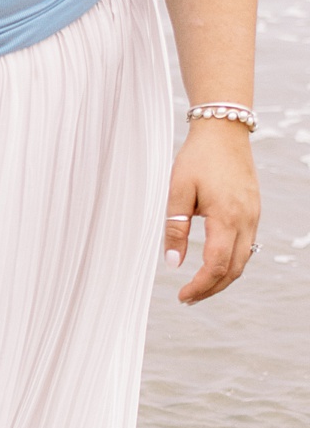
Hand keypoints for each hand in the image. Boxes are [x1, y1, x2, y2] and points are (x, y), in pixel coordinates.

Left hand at [164, 119, 260, 303]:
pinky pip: (247, 246)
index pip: (216, 266)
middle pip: (233, 270)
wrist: (224, 129)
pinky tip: (213, 266)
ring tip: (198, 287)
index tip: (181, 296)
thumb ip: (175, 228)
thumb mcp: (178, 192)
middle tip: (187, 298)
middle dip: (210, 289)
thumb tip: (174, 263)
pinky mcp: (253, 211)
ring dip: (221, 279)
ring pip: (242, 261)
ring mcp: (253, 215)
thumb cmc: (199, 157)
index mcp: (227, 217)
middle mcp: (246, 219)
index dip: (199, 287)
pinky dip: (231, 263)